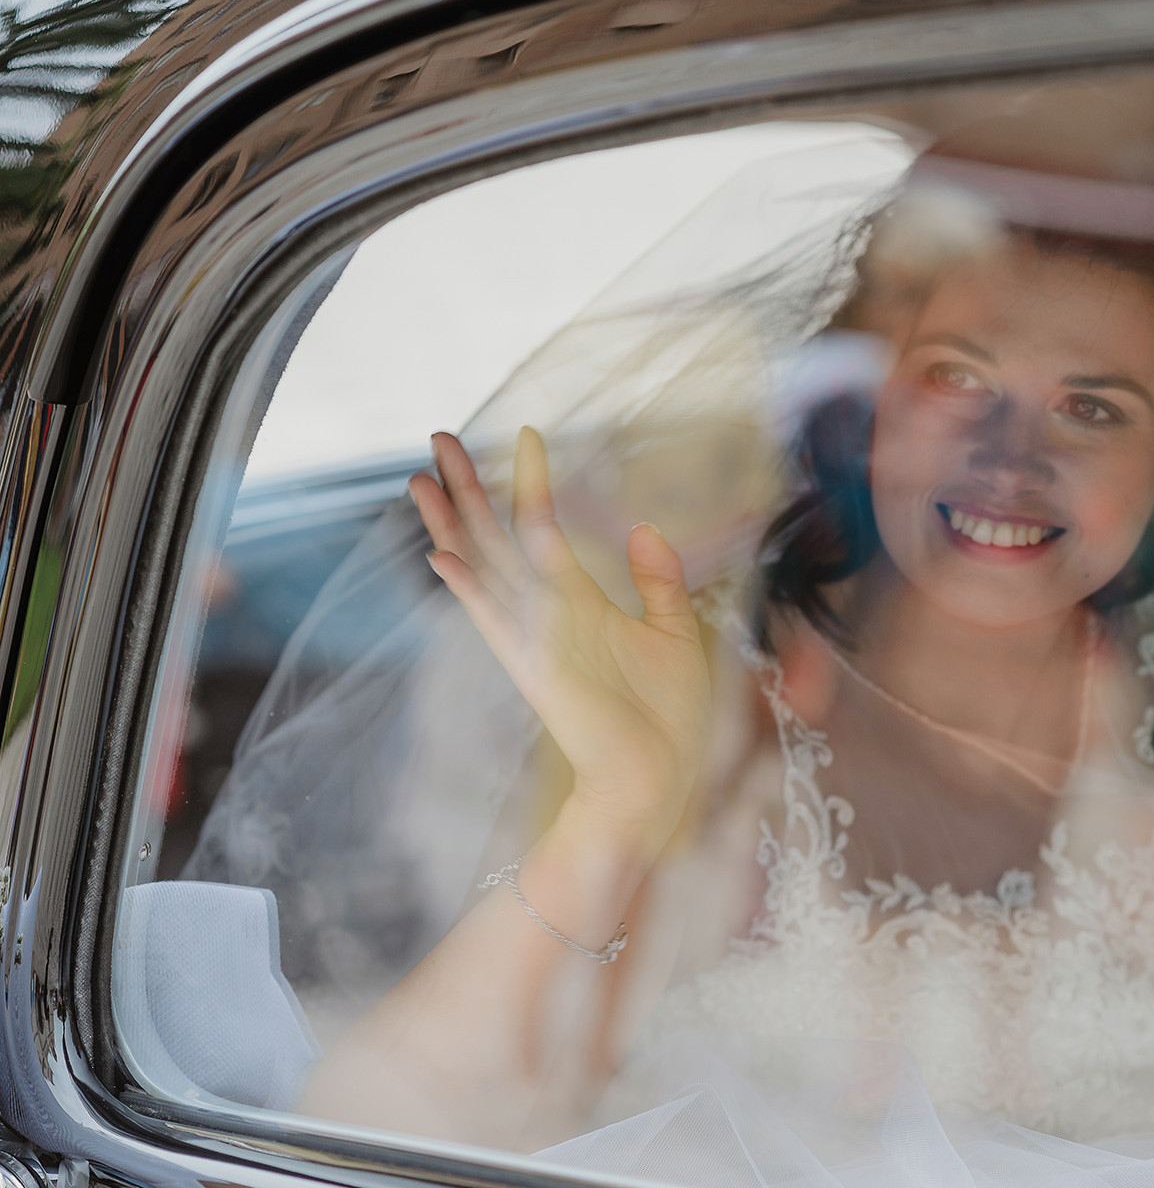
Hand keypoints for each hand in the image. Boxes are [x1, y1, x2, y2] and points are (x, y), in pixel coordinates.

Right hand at [410, 428, 710, 851]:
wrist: (659, 774)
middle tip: (440, 437)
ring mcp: (534, 637)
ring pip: (483, 568)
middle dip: (467, 489)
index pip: (544, 527)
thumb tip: (642, 527)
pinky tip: (441, 556)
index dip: (531, 482)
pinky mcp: (533, 666)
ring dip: (452, 524)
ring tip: (421, 478)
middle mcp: (546, 613)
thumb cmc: (669, 711)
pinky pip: (494, 620)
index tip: (525, 436)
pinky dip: (469, 589)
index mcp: (578, 601)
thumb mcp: (676, 630)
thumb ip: (659, 579)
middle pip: (494, 537)